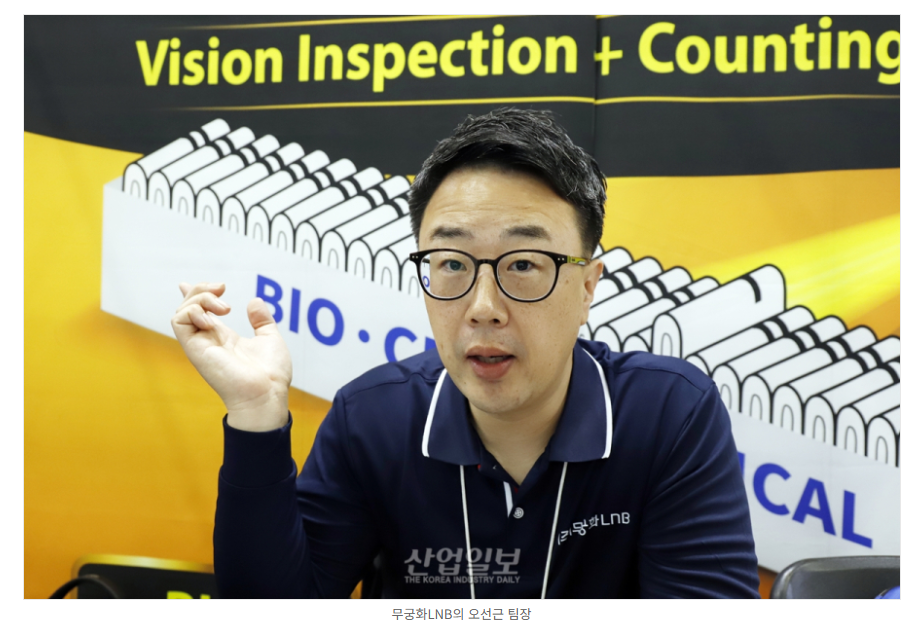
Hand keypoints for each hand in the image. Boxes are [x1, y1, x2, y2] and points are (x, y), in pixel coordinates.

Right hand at [171, 282, 291, 431]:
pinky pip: (179, 322)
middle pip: (189, 307)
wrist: (266, 394)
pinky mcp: (195, 349)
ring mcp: (200, 345)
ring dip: (199, 298)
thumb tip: (254, 301)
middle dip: (201, 290)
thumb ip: (262, 320)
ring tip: (224, 308)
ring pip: (181, 312)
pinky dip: (193, 311)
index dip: (193, 296)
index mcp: (224, 338)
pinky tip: (213, 319)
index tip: (186, 283)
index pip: (200, 313)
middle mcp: (209, 340)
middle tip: (223, 289)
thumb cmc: (270, 375)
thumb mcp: (270, 339)